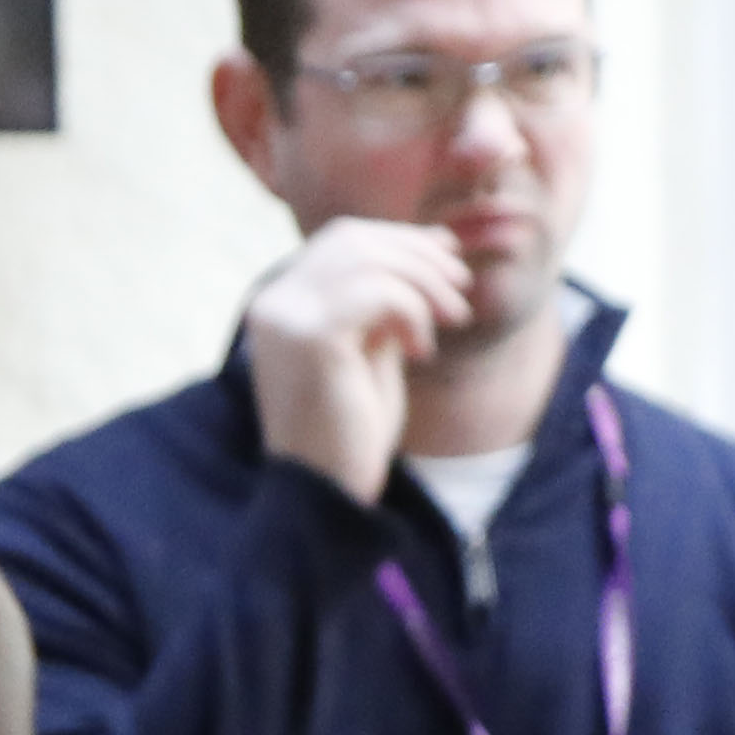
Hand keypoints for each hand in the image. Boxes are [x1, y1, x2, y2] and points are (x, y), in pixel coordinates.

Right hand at [239, 215, 479, 502]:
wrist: (327, 496)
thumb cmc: (351, 434)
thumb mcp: (374, 351)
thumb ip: (387, 301)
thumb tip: (431, 246)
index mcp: (282, 302)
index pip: (343, 240)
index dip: (401, 240)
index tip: (450, 261)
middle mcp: (274, 302)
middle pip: (354, 239)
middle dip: (418, 256)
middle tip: (460, 292)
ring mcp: (286, 316)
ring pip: (368, 258)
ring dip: (425, 283)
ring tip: (453, 319)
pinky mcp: (310, 336)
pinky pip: (378, 292)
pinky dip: (413, 311)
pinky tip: (422, 351)